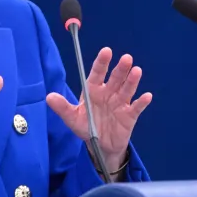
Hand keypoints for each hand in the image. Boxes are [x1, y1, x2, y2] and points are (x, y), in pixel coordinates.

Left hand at [46, 47, 151, 171]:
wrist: (100, 146)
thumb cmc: (86, 127)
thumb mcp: (72, 118)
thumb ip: (62, 107)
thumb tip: (49, 97)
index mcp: (93, 90)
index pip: (97, 73)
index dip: (102, 62)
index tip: (106, 51)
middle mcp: (108, 93)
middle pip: (115, 78)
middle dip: (120, 69)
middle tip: (126, 58)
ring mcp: (120, 103)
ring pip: (126, 89)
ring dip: (132, 81)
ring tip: (136, 71)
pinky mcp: (129, 115)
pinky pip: (136, 107)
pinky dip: (142, 102)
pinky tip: (147, 96)